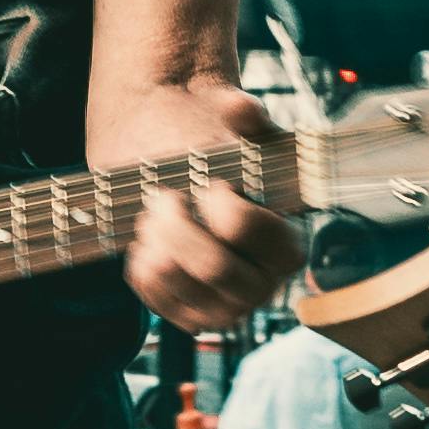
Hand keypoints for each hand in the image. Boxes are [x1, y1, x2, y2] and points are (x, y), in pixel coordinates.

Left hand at [110, 80, 298, 330]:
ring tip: (155, 215)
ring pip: (176, 280)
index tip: (210, 184)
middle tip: (164, 196)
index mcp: (287, 247)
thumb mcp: (235, 129)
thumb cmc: (217, 155)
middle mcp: (263, 288)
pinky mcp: (188, 319)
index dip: (222, 207)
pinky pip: (153, 297)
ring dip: (156, 239)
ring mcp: (225, 310)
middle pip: (213, 267)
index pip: (252, 234)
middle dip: (177, 225)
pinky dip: (142, 262)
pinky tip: (147, 240)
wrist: (180, 179)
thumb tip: (241, 109)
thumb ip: (244, 115)